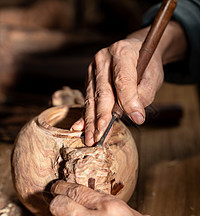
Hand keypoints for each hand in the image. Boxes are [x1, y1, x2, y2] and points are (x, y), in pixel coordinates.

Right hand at [71, 21, 186, 145]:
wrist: (136, 51)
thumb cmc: (146, 65)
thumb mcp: (153, 77)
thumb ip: (144, 95)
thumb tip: (135, 116)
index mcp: (121, 52)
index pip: (123, 81)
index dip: (128, 101)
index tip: (136, 119)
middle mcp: (103, 58)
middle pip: (102, 92)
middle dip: (102, 117)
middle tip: (101, 136)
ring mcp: (93, 69)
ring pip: (92, 99)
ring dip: (91, 121)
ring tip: (91, 139)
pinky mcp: (89, 79)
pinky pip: (87, 100)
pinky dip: (85, 116)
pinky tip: (80, 128)